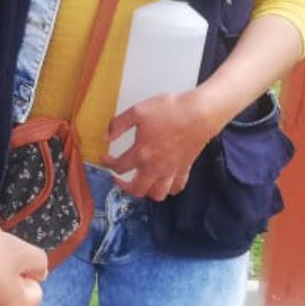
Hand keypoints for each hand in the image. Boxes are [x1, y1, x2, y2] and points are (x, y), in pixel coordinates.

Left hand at [103, 89, 218, 199]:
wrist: (200, 114)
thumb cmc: (171, 110)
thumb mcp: (138, 111)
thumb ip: (118, 124)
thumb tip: (106, 136)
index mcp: (142, 153)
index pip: (119, 167)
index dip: (107, 164)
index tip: (104, 159)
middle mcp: (156, 167)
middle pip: (137, 190)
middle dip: (124, 187)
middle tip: (118, 178)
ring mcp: (172, 170)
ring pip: (158, 194)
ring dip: (146, 192)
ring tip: (140, 182)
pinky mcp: (185, 168)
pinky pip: (177, 187)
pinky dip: (169, 189)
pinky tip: (163, 181)